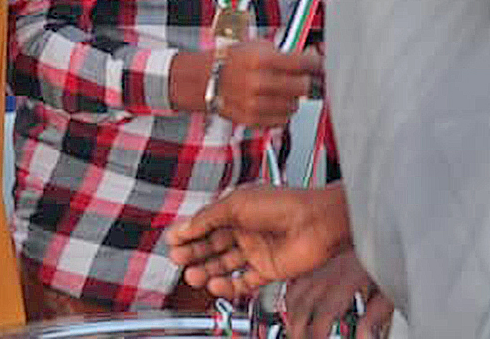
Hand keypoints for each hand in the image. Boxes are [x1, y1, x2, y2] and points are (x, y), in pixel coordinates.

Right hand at [166, 185, 351, 297]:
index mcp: (236, 209)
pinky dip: (228, 285)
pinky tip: (215, 285)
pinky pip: (244, 281)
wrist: (316, 223)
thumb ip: (207, 218)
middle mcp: (245, 230)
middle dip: (193, 252)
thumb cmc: (283, 204)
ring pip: (225, 264)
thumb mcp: (235, 204)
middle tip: (177, 259)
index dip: (188, 232)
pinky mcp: (268, 270)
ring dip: (207, 270)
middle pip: (212, 244)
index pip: (206, 223)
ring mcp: (257, 250)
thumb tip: (184, 227)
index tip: (172, 241)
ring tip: (192, 275)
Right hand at [213, 41, 321, 127]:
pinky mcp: (251, 119)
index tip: (318, 64)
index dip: (315, 63)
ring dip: (292, 98)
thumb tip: (311, 56)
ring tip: (280, 90)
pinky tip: (272, 102)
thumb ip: (285, 52)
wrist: (203, 79)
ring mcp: (254, 104)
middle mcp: (257, 82)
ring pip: (294, 106)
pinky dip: (281, 112)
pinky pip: (281, 120)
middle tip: (300, 78)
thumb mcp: (255, 46)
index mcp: (259, 59)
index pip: (302, 63)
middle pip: (302, 87)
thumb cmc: (229, 60)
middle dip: (304, 81)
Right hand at [285, 248, 392, 338]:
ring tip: (295, 333)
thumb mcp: (388, 294)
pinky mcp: (318, 267)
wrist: (383, 241)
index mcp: (347, 279)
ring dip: (292, 316)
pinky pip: (296, 284)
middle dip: (299, 328)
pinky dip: (291, 301)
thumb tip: (363, 338)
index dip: (319, 331)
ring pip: (296, 294)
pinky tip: (294, 312)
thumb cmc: (389, 265)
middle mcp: (329, 273)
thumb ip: (374, 319)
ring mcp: (321, 268)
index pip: (326, 310)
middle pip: (304, 304)